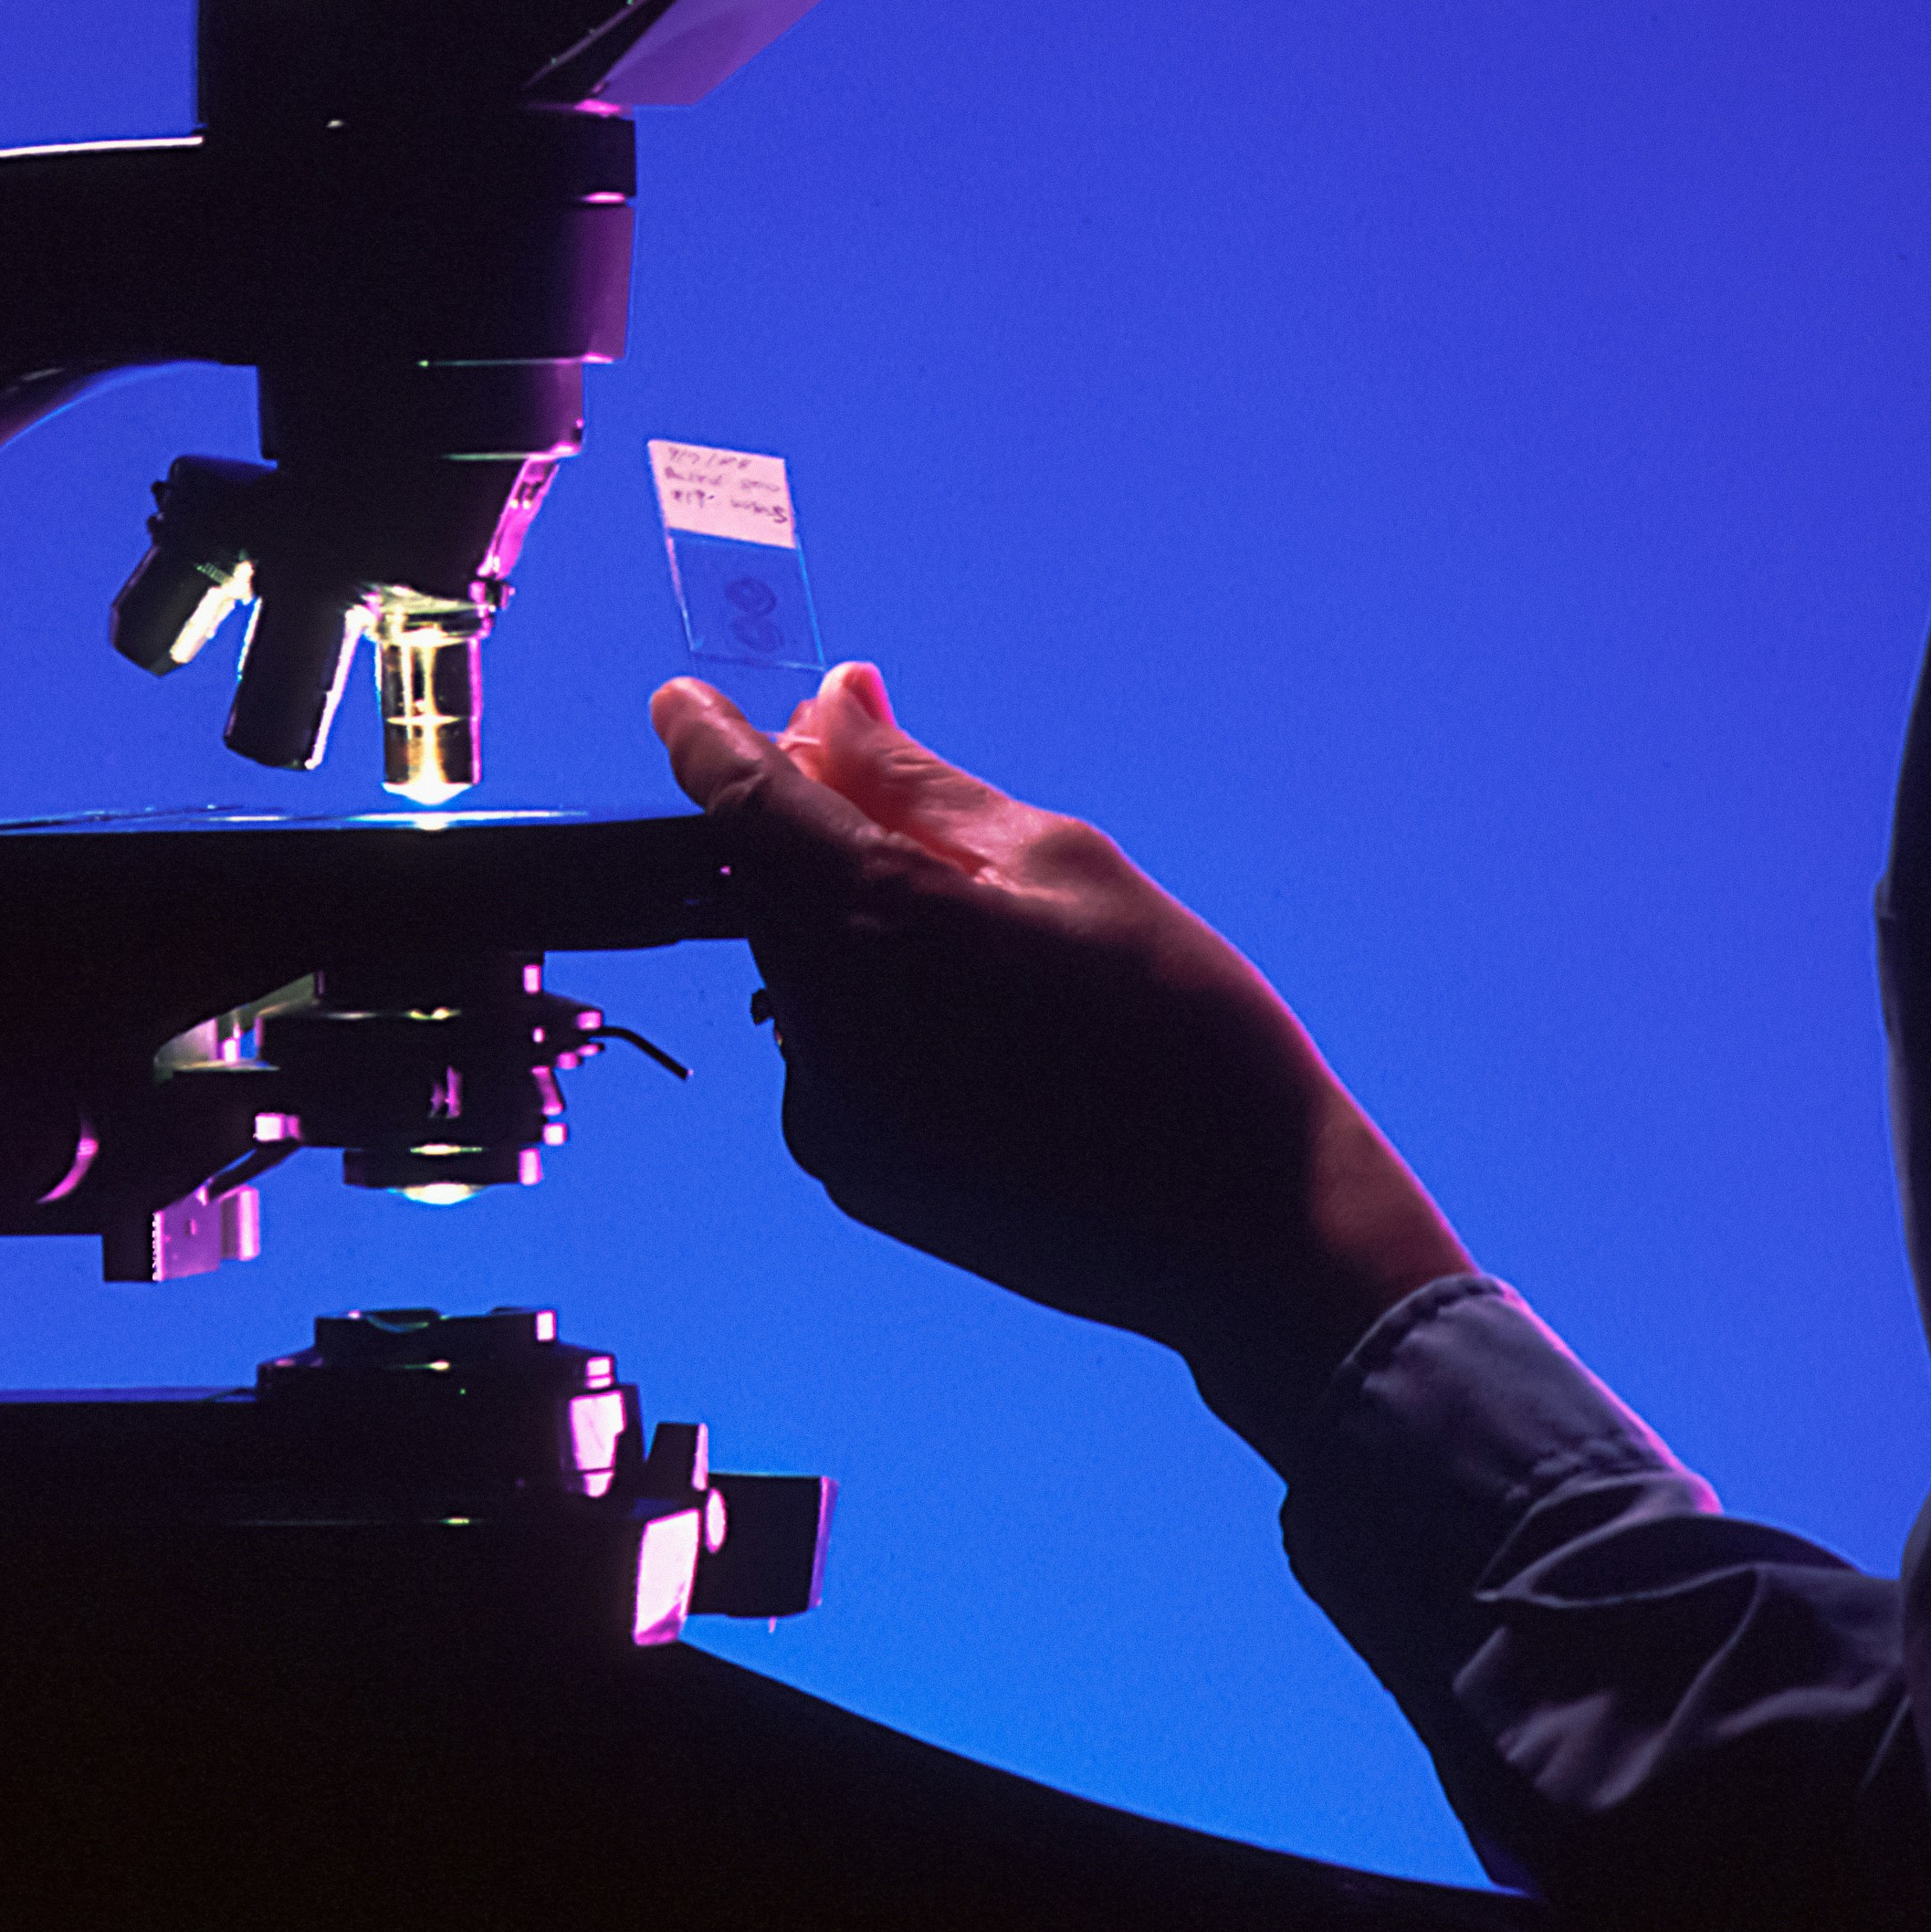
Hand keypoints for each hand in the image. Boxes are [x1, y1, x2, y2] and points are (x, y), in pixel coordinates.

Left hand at [648, 661, 1478, 1464]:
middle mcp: (822, 1030)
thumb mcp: (1061, 864)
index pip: (742, 805)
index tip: (685, 702)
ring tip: (990, 934)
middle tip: (887, 779)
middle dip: (808, 825)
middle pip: (768, 888)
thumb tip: (829, 706)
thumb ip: (918, 783)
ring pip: (804, 973)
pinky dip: (879, 1009)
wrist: (1245, 1229)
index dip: (706, 740)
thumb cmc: (1182, 1024)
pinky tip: (991, 1024)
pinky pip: (835, 1055)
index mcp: (874, 926)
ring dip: (852, 923)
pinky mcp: (856, 1178)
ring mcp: (831, 1119)